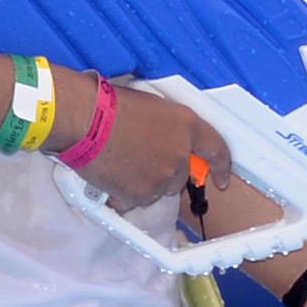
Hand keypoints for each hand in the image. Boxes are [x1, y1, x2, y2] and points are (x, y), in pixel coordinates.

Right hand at [69, 81, 231, 210]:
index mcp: (187, 125)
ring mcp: (163, 176)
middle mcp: (180, 153)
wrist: (84, 119)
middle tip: (138, 161)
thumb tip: (165, 140)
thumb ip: (168, 128)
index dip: (221, 166)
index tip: (222, 179)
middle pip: (180, 176)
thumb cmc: (109, 105)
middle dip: (164, 173)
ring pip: (158, 190)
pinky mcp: (141, 194)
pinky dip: (123, 194)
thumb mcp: (153, 107)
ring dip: (143, 183)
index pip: (216, 149)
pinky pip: (134, 201)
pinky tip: (109, 175)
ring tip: (119, 163)